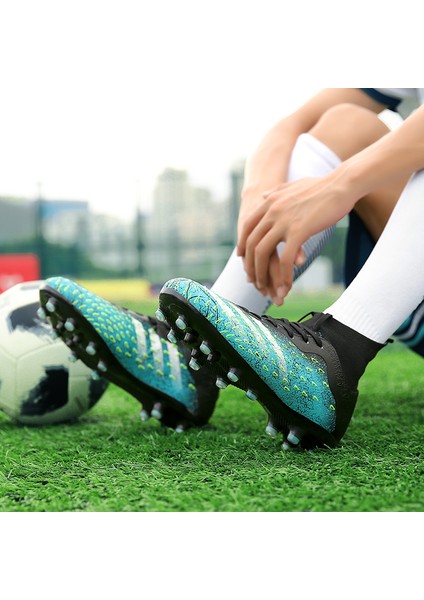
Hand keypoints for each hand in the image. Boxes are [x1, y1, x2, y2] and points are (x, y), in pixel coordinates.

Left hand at [237, 175, 353, 303]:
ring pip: (263, 253)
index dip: (242, 244)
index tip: (242, 257)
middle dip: (250, 265)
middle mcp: (272, 211)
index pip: (248, 226)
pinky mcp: (299, 231)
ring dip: (263, 274)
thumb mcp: (293, 185)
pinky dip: (284, 275)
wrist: (342, 183)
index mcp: (270, 201)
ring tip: (267, 288)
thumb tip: (263, 196)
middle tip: (253, 280)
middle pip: (251, 243)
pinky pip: (286, 259)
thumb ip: (276, 192)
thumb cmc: (322, 186)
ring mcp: (284, 221)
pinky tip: (287, 286)